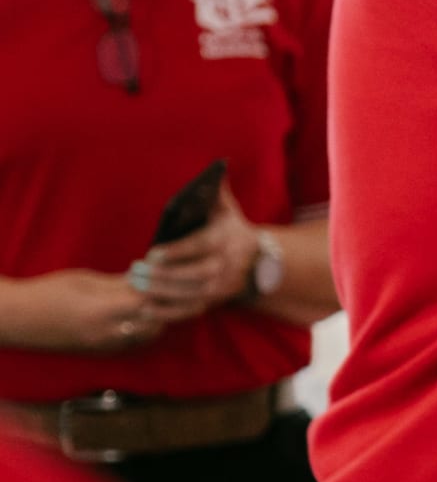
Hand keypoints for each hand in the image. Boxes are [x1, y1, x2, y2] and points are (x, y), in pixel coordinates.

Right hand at [0, 270, 165, 354]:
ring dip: (155, 319)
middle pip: (153, 323)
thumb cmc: (48, 292)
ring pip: (147, 336)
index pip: (145, 303)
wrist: (20, 319)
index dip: (157, 289)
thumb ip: (116, 283)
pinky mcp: (101, 352)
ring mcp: (105, 346)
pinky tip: (137, 314)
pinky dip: (143, 329)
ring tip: (148, 299)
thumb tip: (145, 276)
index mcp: (101, 311)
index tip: (160, 275)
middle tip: (160, 287)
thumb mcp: (84, 280)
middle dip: (161, 305)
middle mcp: (106, 333)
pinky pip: (133, 343)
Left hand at [128, 183, 260, 321]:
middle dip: (163, 275)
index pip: (199, 247)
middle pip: (193, 275)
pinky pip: (189, 312)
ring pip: (189, 295)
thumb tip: (216, 168)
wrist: (257, 262)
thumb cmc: (231, 229)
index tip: (152, 253)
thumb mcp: (227, 209)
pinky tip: (145, 309)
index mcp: (225, 240)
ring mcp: (221, 288)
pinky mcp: (214, 303)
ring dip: (160, 293)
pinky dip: (167, 313)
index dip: (176, 252)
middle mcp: (226, 267)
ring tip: (135, 285)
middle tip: (135, 270)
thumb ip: (216, 191)